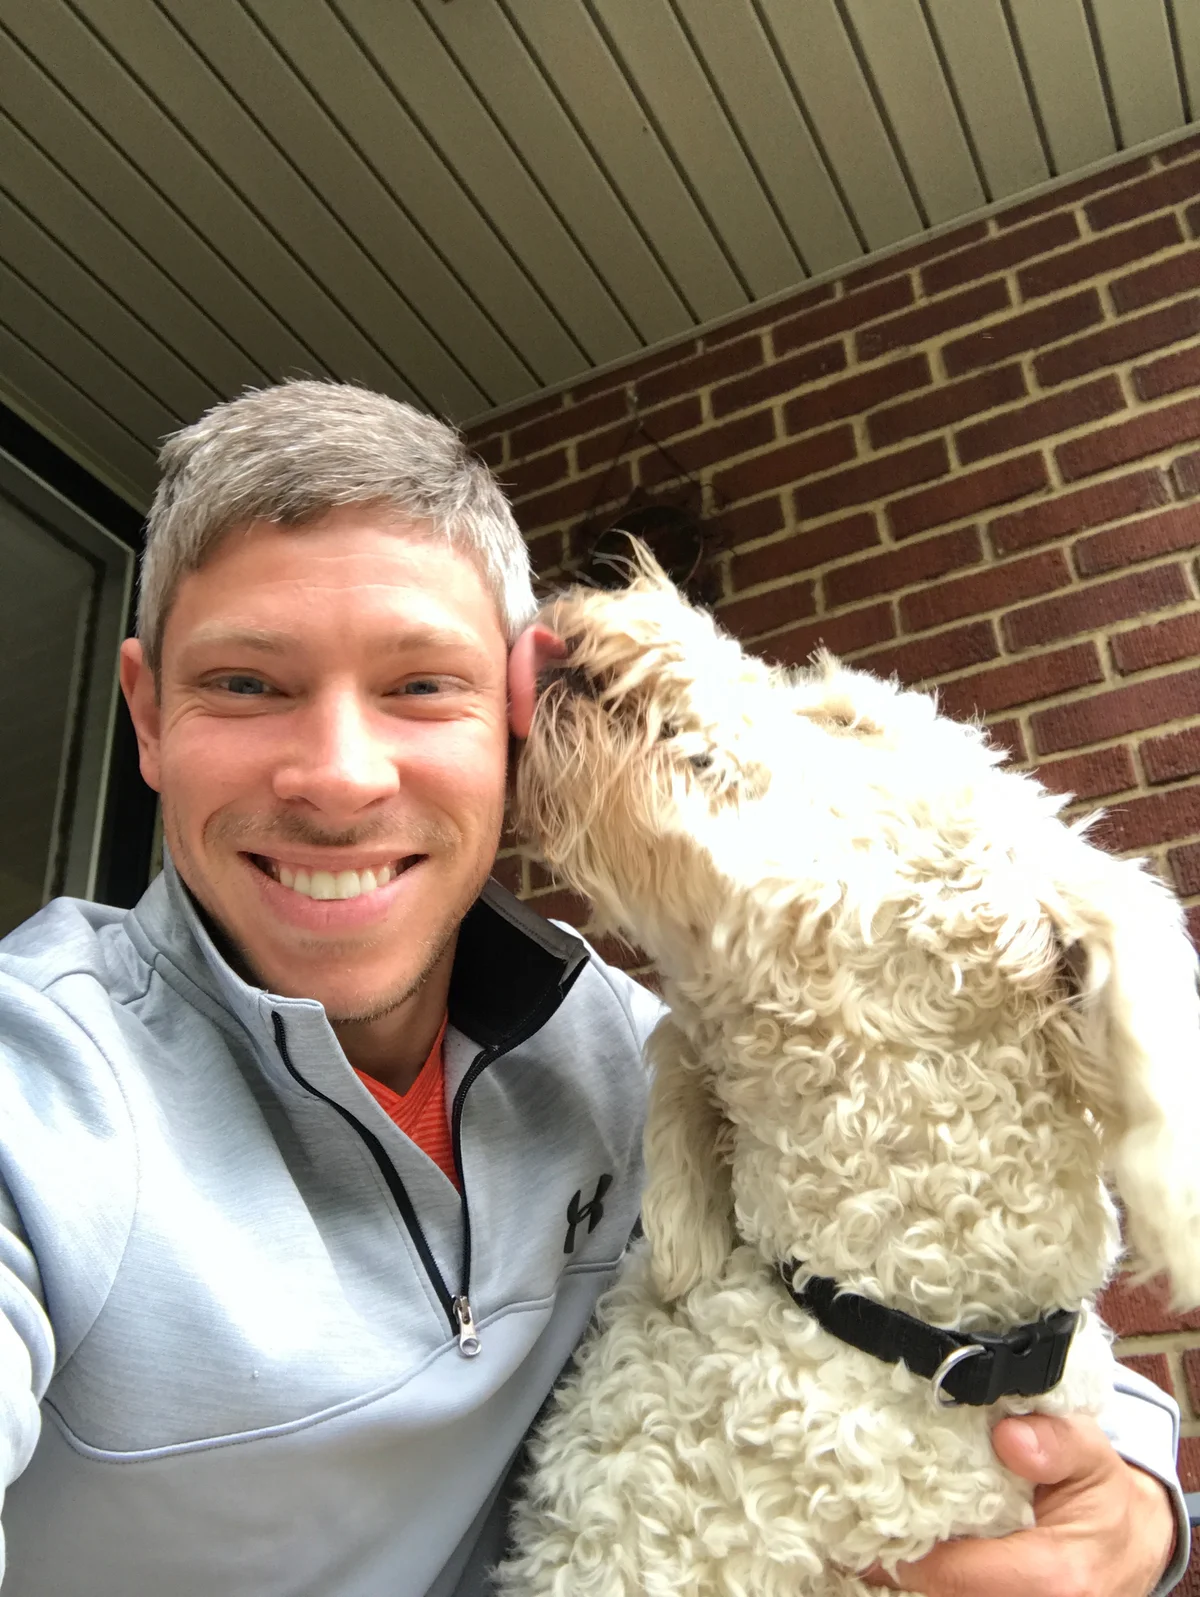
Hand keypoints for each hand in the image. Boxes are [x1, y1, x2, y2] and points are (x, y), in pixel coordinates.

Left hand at [861, 1413, 1176, 1596]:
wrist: (1130, 1542)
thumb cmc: (1101, 1494)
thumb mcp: (1090, 1454)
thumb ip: (1056, 1442)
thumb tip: (1010, 1435)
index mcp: (1055, 1576)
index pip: (956, 1575)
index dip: (904, 1556)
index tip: (860, 1524)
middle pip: (943, 1594)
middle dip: (897, 1563)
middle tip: (849, 1527)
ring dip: (911, 1575)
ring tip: (866, 1536)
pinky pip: (957, 1594)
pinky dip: (930, 1578)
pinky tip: (903, 1553)